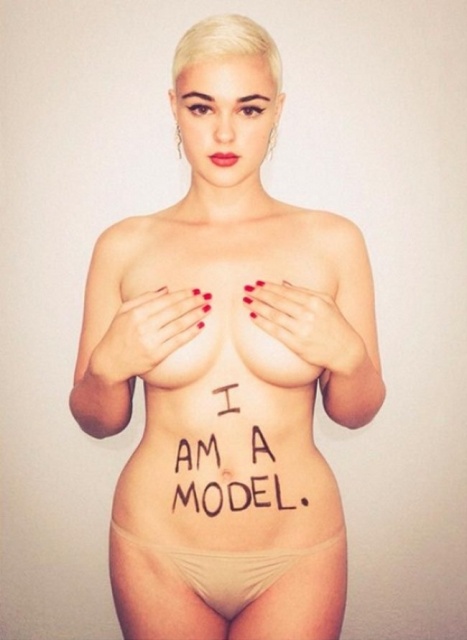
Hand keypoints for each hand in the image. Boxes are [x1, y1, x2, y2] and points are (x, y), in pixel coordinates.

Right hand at [90, 287, 211, 382]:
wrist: (110, 362)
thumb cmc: (117, 334)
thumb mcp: (124, 311)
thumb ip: (144, 298)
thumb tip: (166, 289)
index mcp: (135, 313)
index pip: (165, 300)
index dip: (182, 294)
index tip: (195, 290)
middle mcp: (143, 326)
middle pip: (174, 311)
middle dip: (193, 302)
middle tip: (207, 297)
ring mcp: (150, 342)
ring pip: (178, 325)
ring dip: (196, 315)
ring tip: (208, 308)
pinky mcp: (156, 355)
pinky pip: (178, 341)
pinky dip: (191, 333)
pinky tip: (200, 326)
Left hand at [243, 280, 364, 374]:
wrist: (345, 351)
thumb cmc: (336, 325)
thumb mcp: (327, 302)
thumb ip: (306, 291)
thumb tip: (283, 283)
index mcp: (315, 301)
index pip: (287, 291)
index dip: (270, 286)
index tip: (258, 283)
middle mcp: (308, 313)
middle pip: (278, 301)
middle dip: (260, 293)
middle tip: (247, 289)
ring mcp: (302, 329)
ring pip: (274, 314)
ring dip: (257, 306)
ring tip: (246, 301)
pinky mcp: (297, 343)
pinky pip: (275, 331)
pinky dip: (262, 323)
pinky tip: (253, 317)